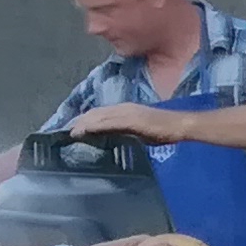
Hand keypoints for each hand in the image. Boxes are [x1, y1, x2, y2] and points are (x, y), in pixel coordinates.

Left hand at [66, 104, 183, 144]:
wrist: (180, 125)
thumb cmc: (165, 130)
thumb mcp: (140, 131)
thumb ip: (126, 131)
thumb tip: (114, 137)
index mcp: (125, 109)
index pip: (100, 113)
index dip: (85, 120)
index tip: (73, 129)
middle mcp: (123, 108)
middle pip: (95, 113)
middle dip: (79, 121)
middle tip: (65, 132)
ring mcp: (126, 112)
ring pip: (98, 116)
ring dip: (82, 124)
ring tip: (70, 132)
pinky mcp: (131, 119)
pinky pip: (108, 122)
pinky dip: (94, 126)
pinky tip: (84, 131)